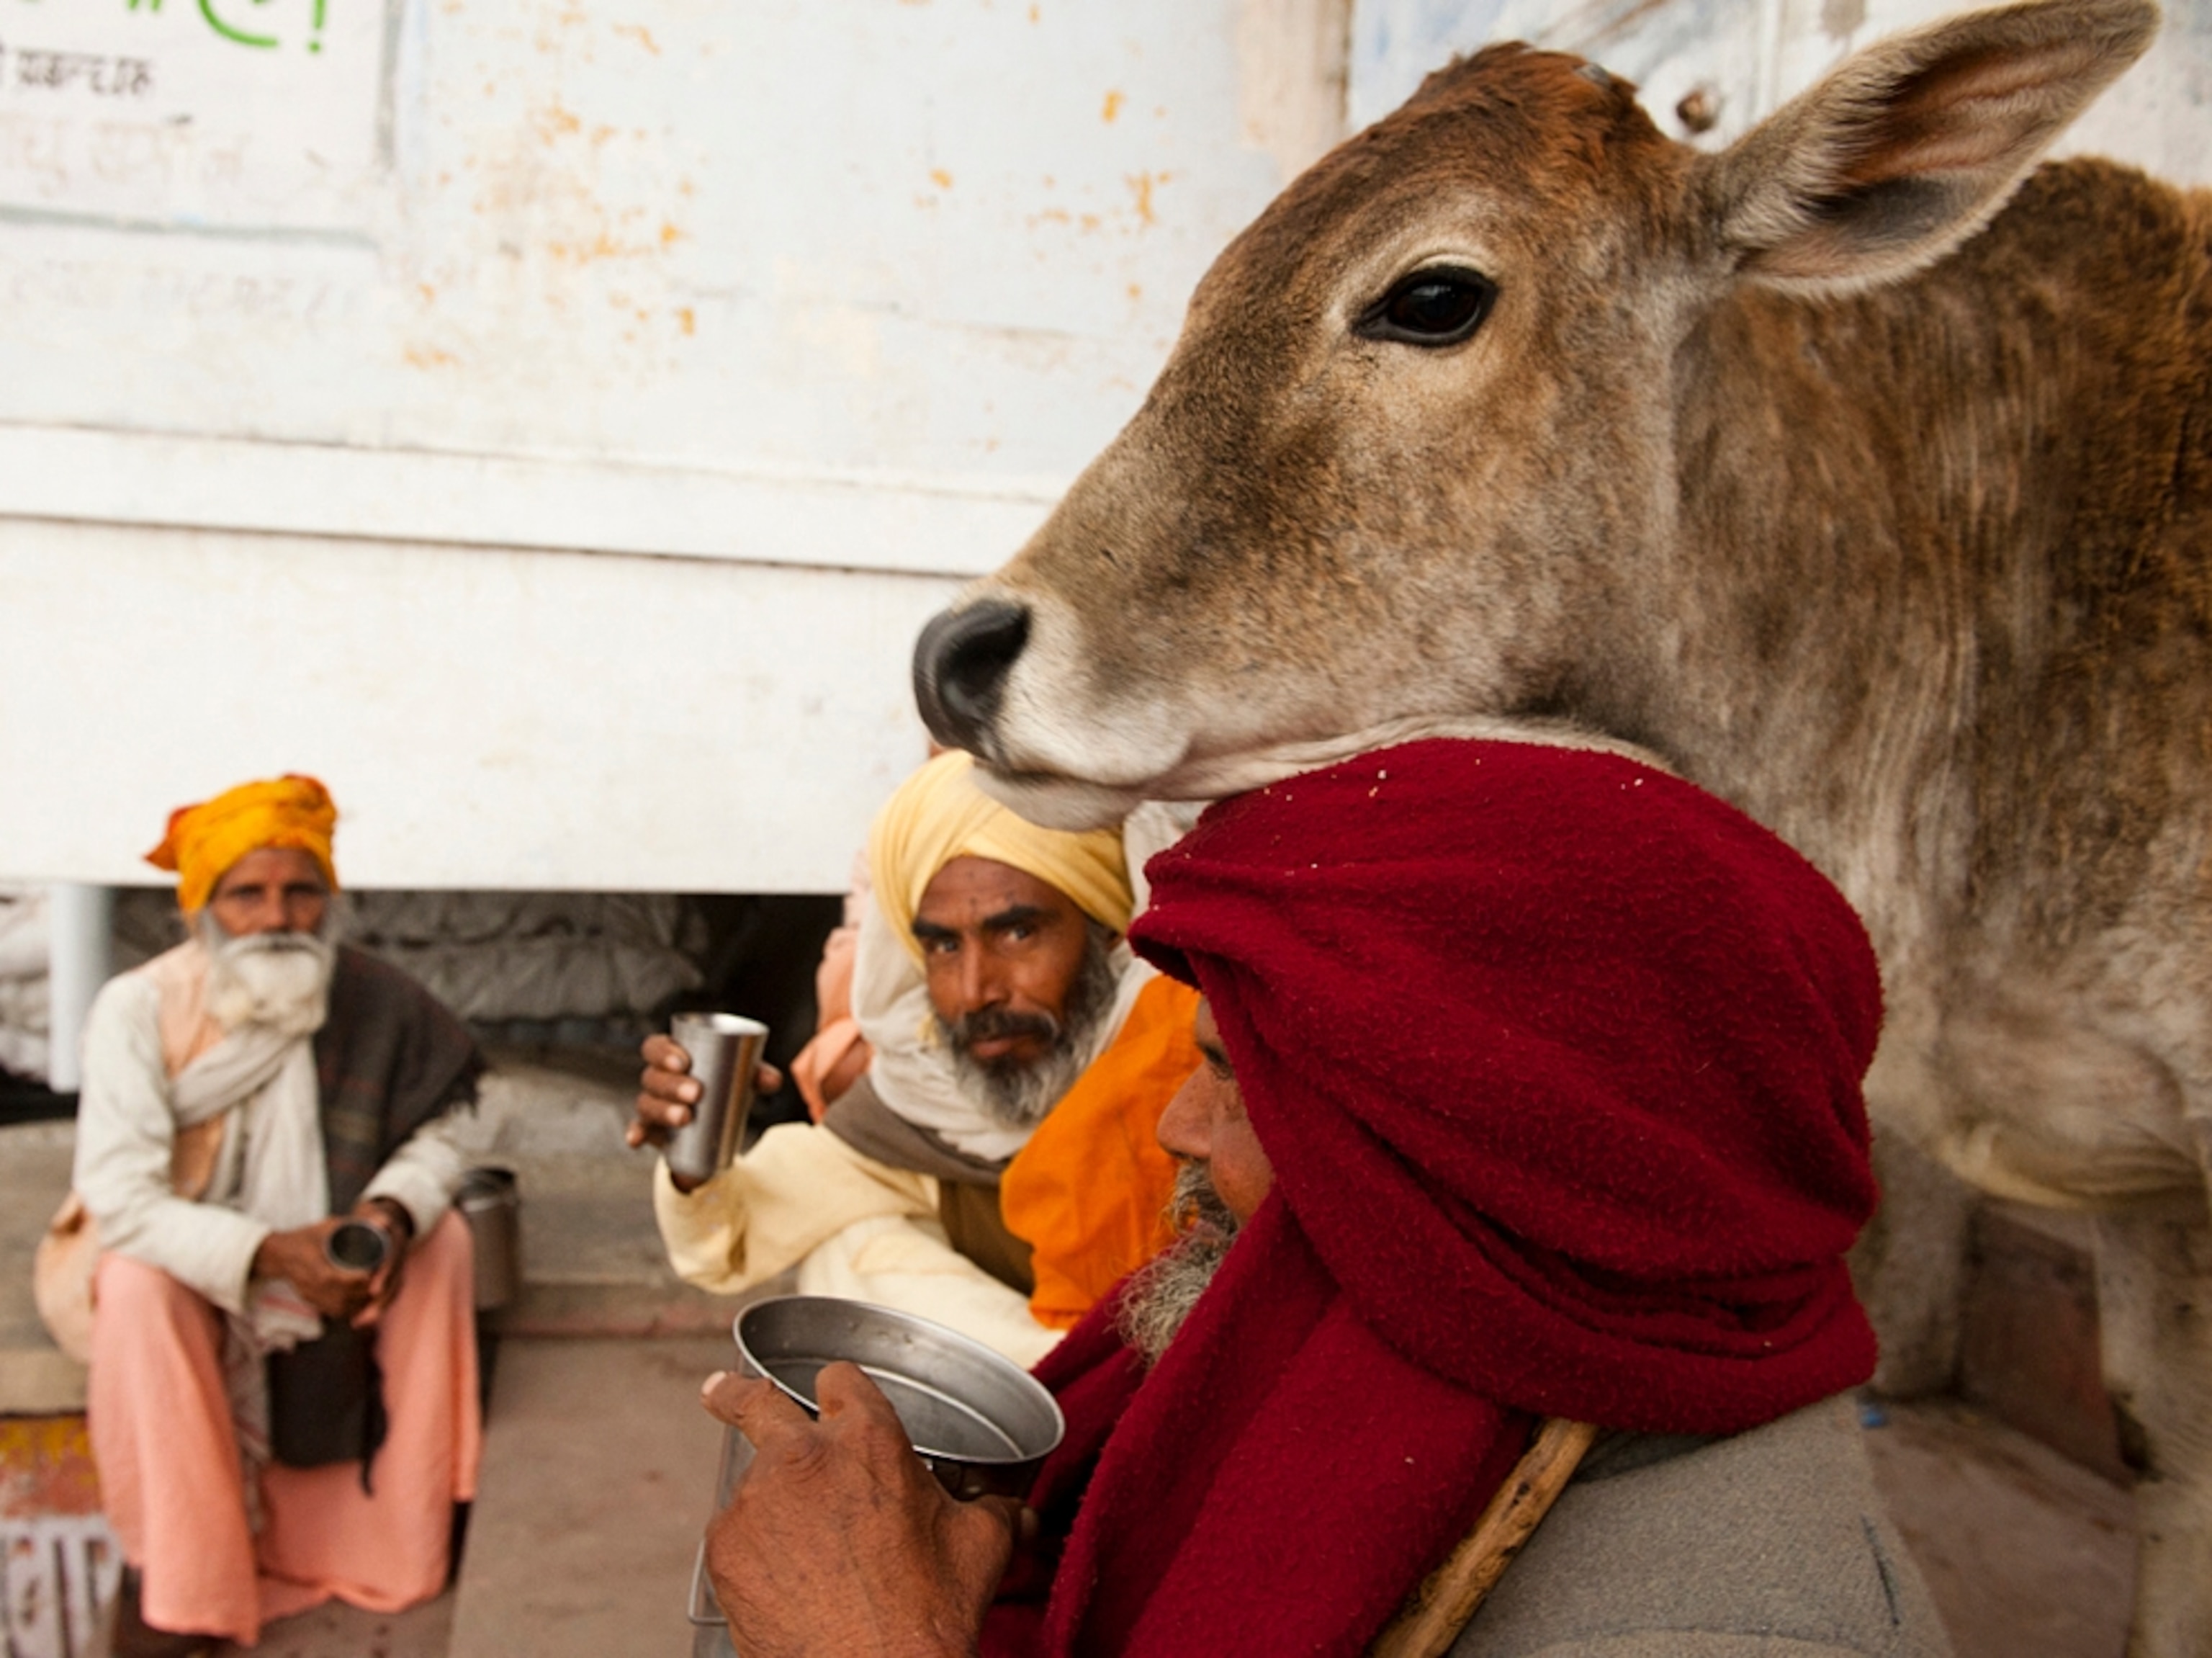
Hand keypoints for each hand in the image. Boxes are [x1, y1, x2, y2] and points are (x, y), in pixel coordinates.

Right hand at [251, 1218, 374, 1321]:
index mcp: (307, 1262)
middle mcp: (306, 1282)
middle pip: (337, 1296)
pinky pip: (332, 1311)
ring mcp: (307, 1294)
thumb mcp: (327, 1225)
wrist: (280, 1254)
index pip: (330, 1277)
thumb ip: (353, 1223)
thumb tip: (383, 1221)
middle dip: (361, 1292)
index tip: (371, 1274)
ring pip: (337, 1307)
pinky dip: (350, 1309)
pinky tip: (364, 1302)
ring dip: (358, 1304)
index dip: (352, 1279)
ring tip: (376, 1293)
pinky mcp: (310, 1301)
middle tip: (381, 1284)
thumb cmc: (308, 1236)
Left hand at [350, 1197, 412, 1327]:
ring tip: (358, 1322)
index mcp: (398, 1241)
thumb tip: (381, 1221)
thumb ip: (374, 1217)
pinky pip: (387, 1296)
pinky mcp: (391, 1278)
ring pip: (392, 1292)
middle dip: (381, 1301)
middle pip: (395, 1283)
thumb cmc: (371, 1216)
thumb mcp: (372, 1214)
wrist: (385, 1218)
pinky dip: (375, 1308)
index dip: (385, 1276)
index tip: (372, 1290)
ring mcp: (397, 1268)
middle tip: (363, 1316)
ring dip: (377, 1309)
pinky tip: (358, 1319)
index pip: (394, 1261)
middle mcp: (400, 1256)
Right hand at [626, 1035, 781, 1191]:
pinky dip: (635, 1134)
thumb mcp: (739, 1078)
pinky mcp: (651, 1130)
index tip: (684, 1061)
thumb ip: (756, 1074)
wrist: (716, 1124)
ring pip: (647, 1103)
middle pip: (652, 1076)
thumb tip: (772, 1080)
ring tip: (686, 1117)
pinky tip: (636, 1140)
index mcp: (671, 1056)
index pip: (655, 1046)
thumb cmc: (723, 1087)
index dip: (663, 1052)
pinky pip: (638, 1130)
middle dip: (672, 1084)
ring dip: (663, 1109)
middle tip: (697, 1092)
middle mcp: (656, 1078)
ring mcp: (651, 1105)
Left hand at [699, 1362, 1017, 1657]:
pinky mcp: (723, 1549)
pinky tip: (784, 1581)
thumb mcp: (979, 1548)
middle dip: (735, 1393)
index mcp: (868, 1440)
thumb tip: (1018, 1514)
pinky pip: (734, 1535)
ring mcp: (754, 1501)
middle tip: (723, 1393)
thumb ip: (995, 1512)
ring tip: (801, 1550)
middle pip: (754, 1400)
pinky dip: (753, 1551)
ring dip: (769, 1503)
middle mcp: (803, 1457)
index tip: (830, 1399)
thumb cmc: (925, 1617)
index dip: (841, 1392)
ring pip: (752, 1483)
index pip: (840, 1380)